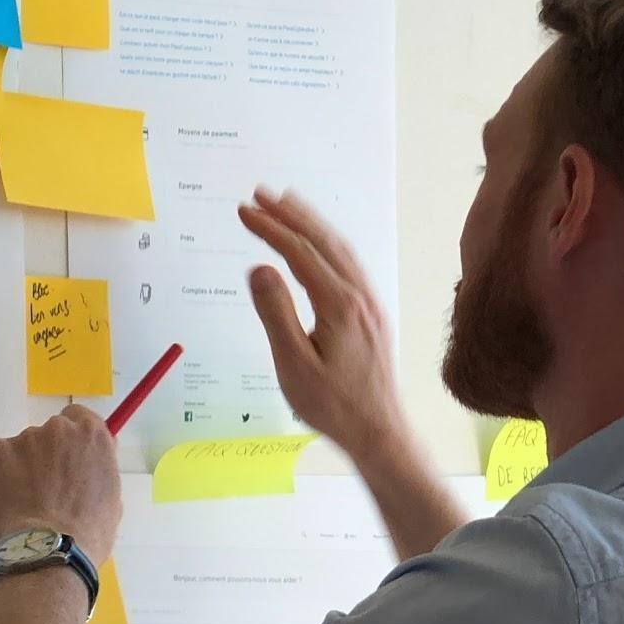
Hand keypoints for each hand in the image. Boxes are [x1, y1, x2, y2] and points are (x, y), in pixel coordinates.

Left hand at [0, 404, 121, 567]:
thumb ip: (98, 470)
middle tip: (45, 490)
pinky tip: (7, 504)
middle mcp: (58, 428)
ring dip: (22, 469)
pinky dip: (0, 477)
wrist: (47, 551)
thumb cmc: (87, 534)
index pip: (79, 418)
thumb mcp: (111, 498)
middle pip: (49, 434)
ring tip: (25, 505)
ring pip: (22, 450)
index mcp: (92, 436)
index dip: (72, 440)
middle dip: (46, 456)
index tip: (67, 459)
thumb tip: (88, 465)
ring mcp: (24, 437)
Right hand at [238, 187, 407, 464]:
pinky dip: (328, 242)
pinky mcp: (372, 311)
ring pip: (340, 248)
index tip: (243, 211)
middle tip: (259, 193)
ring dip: (311, 222)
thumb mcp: (294, 365)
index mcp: (339, 304)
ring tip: (286, 203)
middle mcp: (359, 294)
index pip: (299, 253)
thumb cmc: (333, 405)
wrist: (379, 430)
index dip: (270, 228)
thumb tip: (259, 268)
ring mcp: (370, 301)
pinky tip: (317, 243)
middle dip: (290, 213)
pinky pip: (349, 262)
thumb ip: (276, 313)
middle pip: (323, 240)